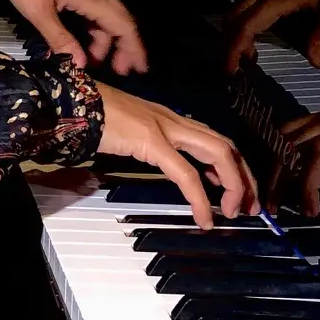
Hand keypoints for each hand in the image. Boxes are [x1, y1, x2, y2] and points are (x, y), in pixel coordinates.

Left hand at [0, 0, 147, 74]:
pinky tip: (84, 38)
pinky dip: (95, 26)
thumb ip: (60, 39)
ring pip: (106, 14)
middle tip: (119, 71)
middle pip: (120, 20)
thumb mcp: (38, 12)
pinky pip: (95, 6)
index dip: (134, 49)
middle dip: (124, 47)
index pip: (123, 26)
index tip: (139, 70)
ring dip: (105, 38)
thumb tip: (81, 65)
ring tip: (93, 60)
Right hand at [96, 86, 258, 228]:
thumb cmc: (93, 116)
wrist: (71, 101)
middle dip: (245, 179)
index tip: (238, 194)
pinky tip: (203, 218)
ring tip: (232, 213)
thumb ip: (152, 144)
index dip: (234, 168)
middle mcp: (174, 119)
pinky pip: (187, 174)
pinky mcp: (152, 141)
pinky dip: (201, 199)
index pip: (216, 140)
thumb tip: (168, 164)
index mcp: (170, 118)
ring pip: (219, 154)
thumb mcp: (131, 131)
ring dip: (234, 186)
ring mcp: (165, 127)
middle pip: (227, 146)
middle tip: (248, 208)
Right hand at [223, 0, 319, 72]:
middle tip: (237, 63)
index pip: (247, 26)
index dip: (235, 48)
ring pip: (239, 5)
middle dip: (230, 41)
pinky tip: (258, 27)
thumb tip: (316, 59)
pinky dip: (245, 16)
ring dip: (238, 29)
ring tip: (250, 50)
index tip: (231, 67)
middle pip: (234, 15)